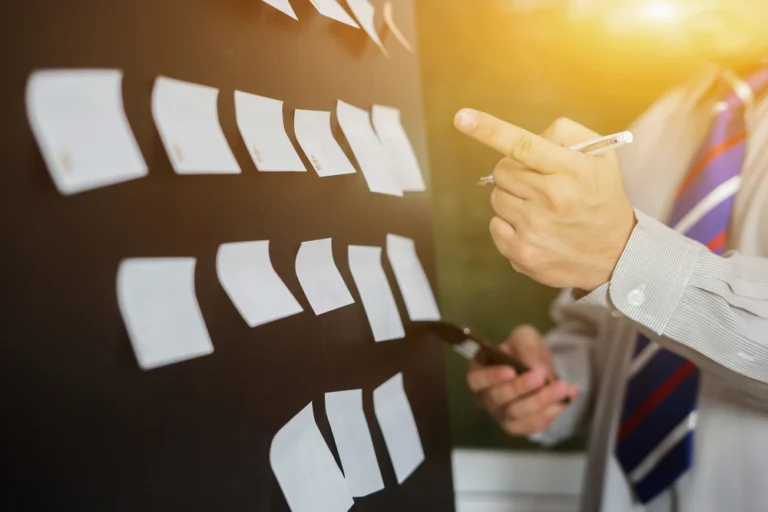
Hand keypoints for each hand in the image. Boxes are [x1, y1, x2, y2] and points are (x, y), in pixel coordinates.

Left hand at [454, 110, 636, 290]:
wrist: (616, 255)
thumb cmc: (601, 198)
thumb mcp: (601, 157)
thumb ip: (564, 135)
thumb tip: (524, 136)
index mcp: (573, 171)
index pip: (523, 145)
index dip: (489, 130)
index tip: (462, 117)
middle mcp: (553, 199)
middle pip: (502, 170)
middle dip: (515, 172)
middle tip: (539, 183)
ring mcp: (535, 229)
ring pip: (496, 197)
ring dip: (513, 198)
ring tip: (540, 208)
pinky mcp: (522, 253)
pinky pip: (494, 225)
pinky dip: (509, 224)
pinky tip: (534, 228)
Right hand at [466, 325, 577, 435]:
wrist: (540, 368)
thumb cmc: (523, 350)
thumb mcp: (524, 337)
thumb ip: (525, 346)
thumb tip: (534, 367)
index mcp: (479, 372)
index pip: (476, 379)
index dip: (491, 377)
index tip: (511, 371)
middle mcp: (485, 398)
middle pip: (497, 399)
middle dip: (521, 388)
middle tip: (542, 377)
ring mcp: (501, 415)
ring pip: (517, 415)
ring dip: (541, 402)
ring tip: (563, 387)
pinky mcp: (519, 427)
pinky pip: (532, 426)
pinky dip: (551, 413)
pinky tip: (566, 399)